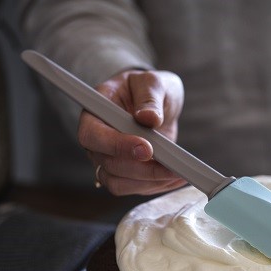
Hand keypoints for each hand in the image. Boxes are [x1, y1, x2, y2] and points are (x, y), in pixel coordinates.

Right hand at [79, 69, 186, 195]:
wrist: (155, 103)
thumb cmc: (147, 88)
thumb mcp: (151, 82)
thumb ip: (149, 97)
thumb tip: (148, 118)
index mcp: (95, 114)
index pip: (92, 136)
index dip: (117, 146)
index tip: (147, 149)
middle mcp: (97, 141)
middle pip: (109, 165)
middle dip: (142, 169)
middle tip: (172, 164)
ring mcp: (110, 160)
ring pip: (120, 183)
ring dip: (150, 182)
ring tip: (178, 173)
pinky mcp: (126, 174)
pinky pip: (136, 188)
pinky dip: (157, 186)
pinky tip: (176, 177)